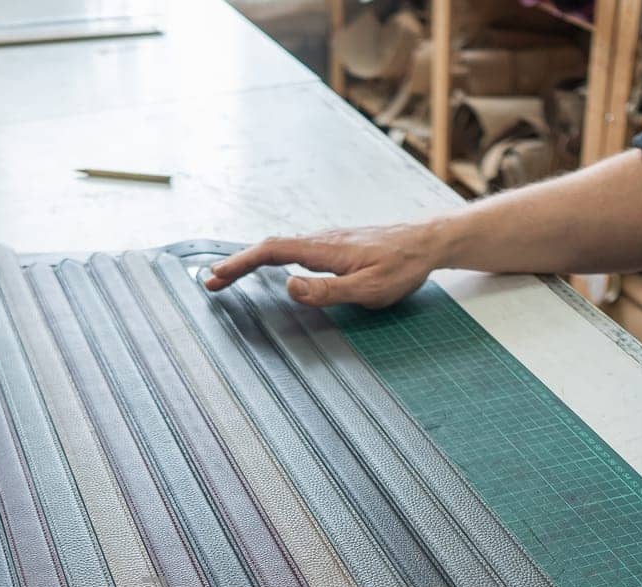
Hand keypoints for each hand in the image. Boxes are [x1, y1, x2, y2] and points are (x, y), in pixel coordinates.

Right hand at [203, 223, 443, 307]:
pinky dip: (271, 258)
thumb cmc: (402, 267)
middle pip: (269, 248)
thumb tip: (288, 286)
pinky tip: (269, 267)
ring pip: (280, 247)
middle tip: (212, 282)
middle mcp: (321, 240)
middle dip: (237, 264)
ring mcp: (328, 241)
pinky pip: (294, 249)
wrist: (428, 242)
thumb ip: (328, 290)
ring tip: (231, 276)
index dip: (241, 264)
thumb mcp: (369, 289)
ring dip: (252, 261)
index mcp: (324, 250)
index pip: (272, 253)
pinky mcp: (336, 245)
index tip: (218, 278)